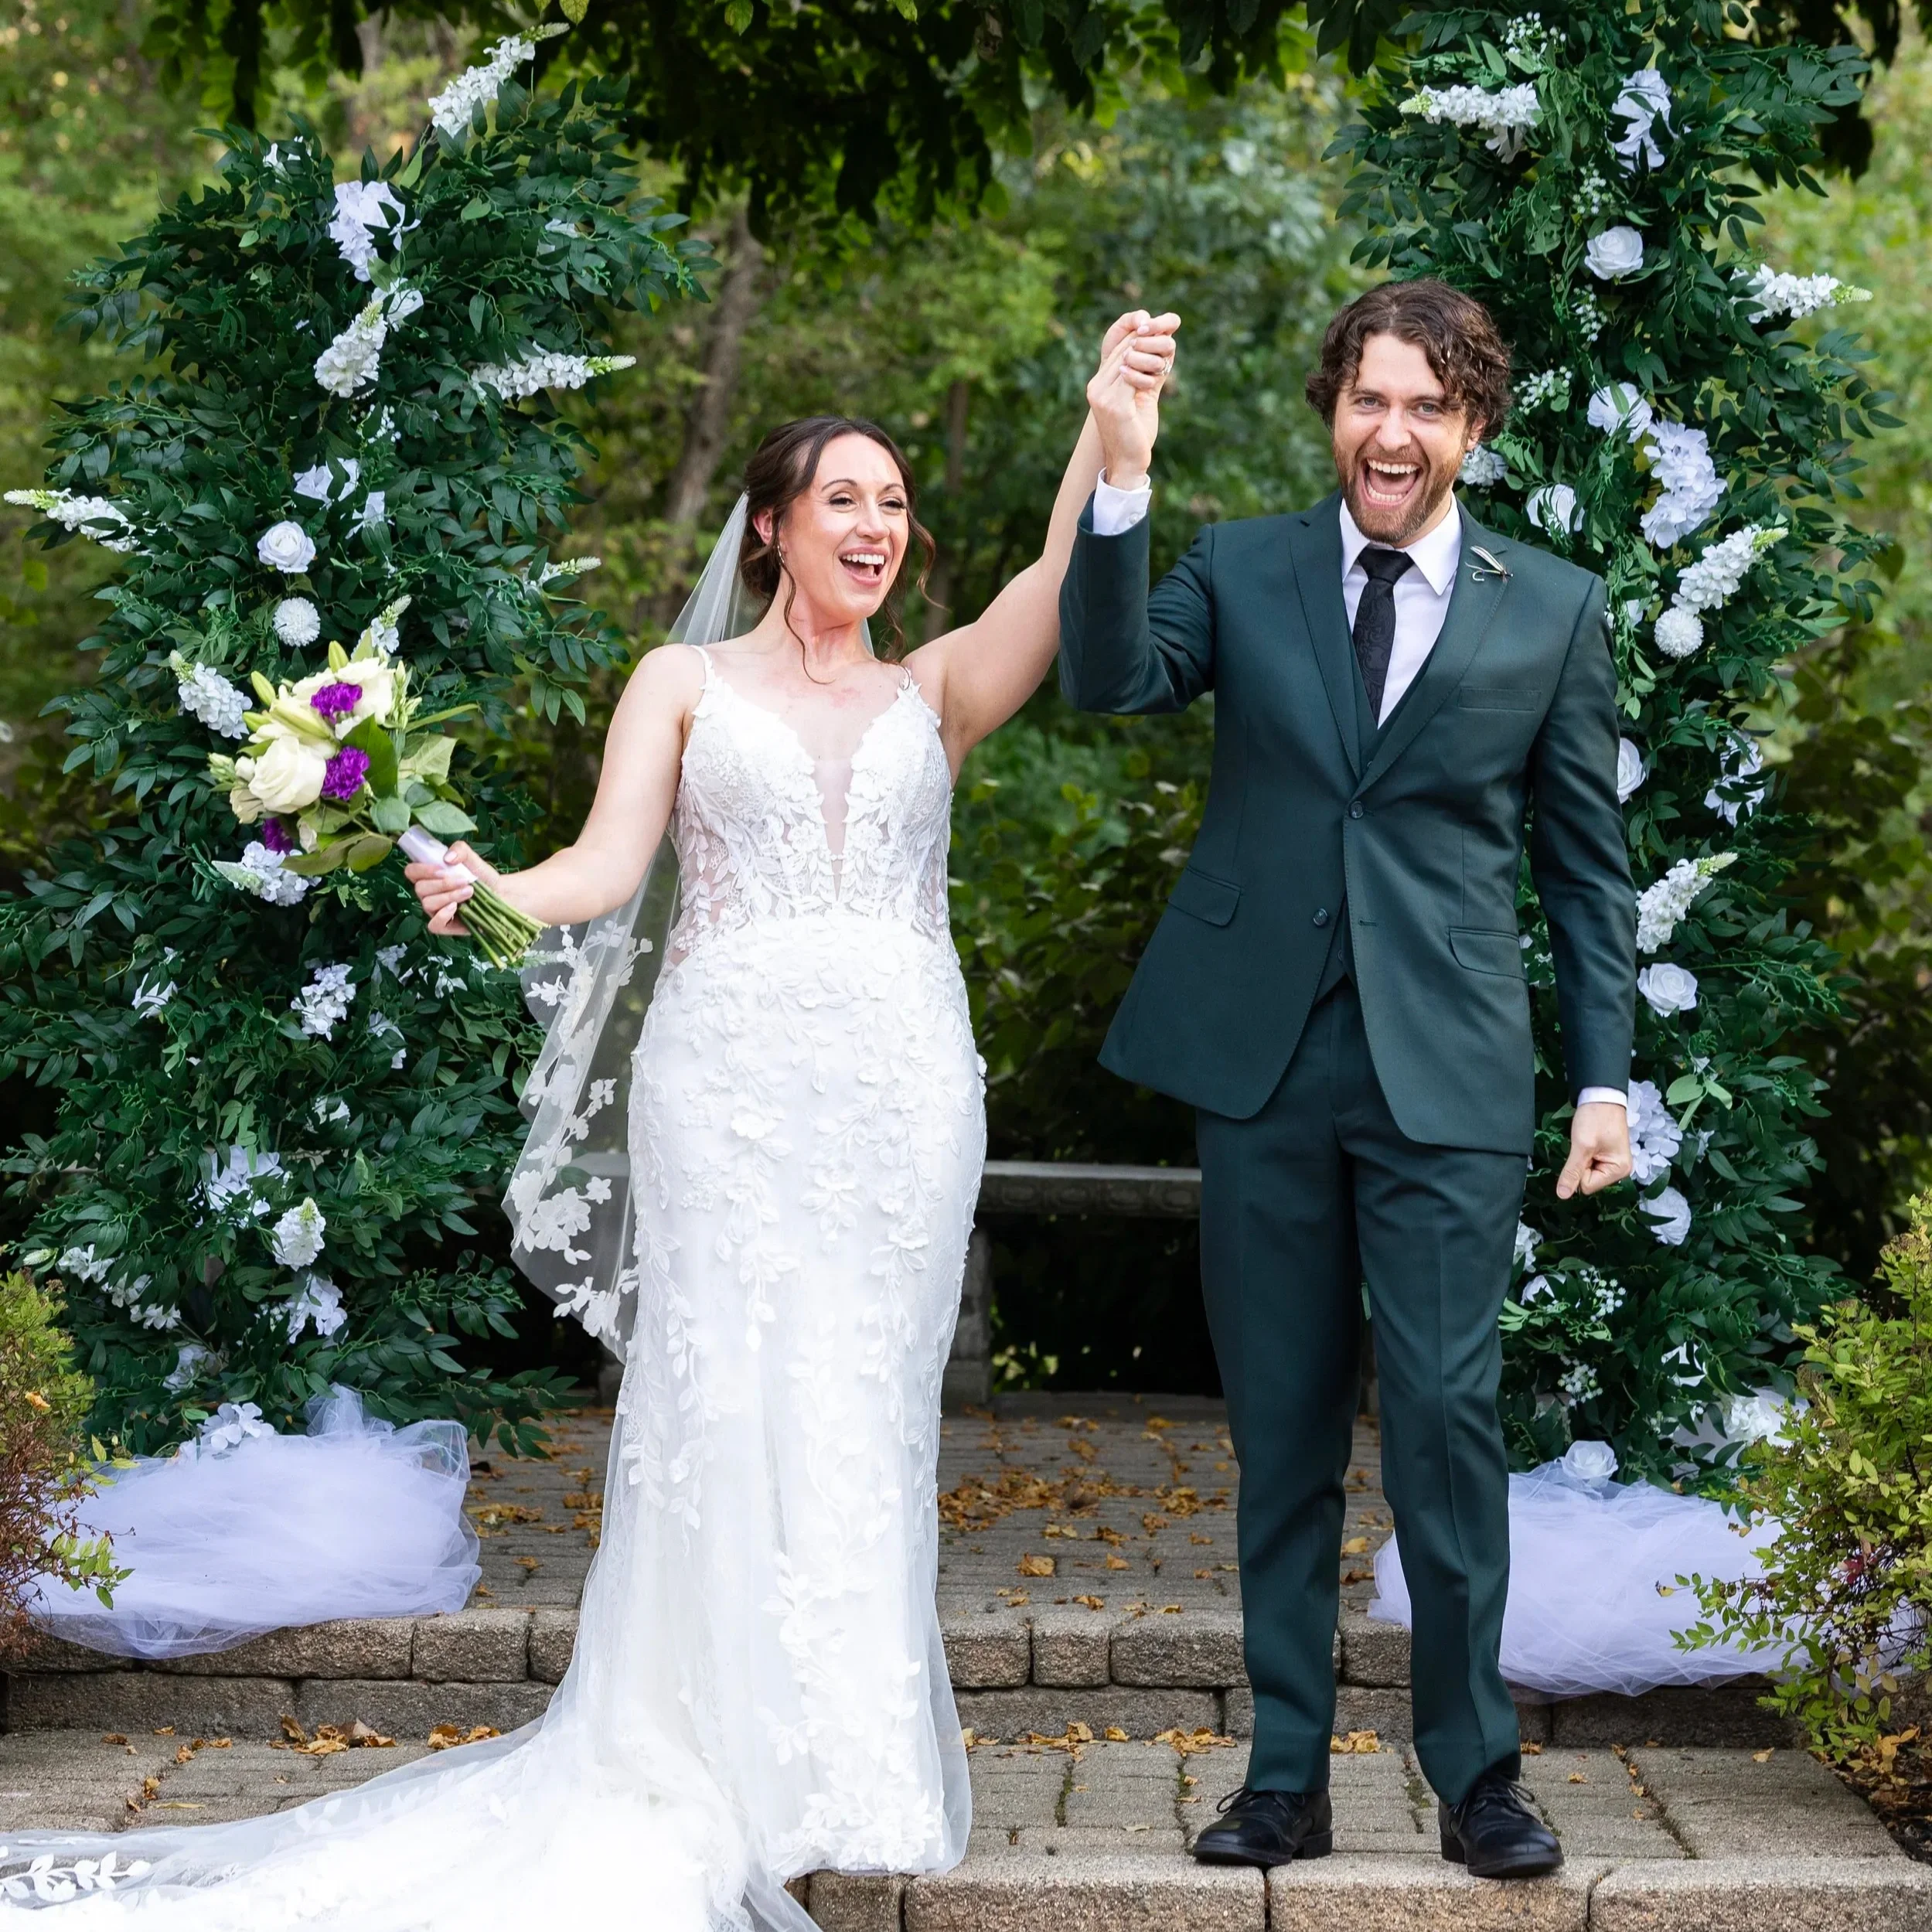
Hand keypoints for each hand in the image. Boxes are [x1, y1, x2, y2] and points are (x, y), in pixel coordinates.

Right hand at [404, 839, 504, 937]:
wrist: (500, 893)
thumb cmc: (482, 876)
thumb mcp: (473, 858)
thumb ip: (460, 850)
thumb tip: (447, 857)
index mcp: (429, 876)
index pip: (412, 872)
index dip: (422, 870)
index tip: (442, 868)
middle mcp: (429, 893)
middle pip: (420, 888)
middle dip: (443, 884)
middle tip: (463, 880)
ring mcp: (435, 910)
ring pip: (428, 904)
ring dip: (449, 896)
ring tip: (469, 891)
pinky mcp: (445, 926)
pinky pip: (433, 925)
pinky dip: (442, 916)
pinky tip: (455, 908)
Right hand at [1087, 308, 1179, 494]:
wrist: (1127, 464)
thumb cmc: (1135, 434)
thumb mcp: (1140, 399)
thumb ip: (1146, 375)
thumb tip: (1163, 351)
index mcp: (1098, 384)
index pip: (1117, 349)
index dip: (1139, 335)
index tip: (1159, 325)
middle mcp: (1096, 387)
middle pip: (1123, 350)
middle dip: (1147, 339)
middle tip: (1169, 331)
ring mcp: (1102, 396)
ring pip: (1128, 359)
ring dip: (1151, 354)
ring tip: (1167, 355)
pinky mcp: (1113, 405)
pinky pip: (1132, 377)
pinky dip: (1149, 371)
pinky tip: (1162, 371)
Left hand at [1555, 1102, 1632, 1198]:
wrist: (1601, 1096)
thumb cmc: (1595, 1119)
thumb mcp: (1582, 1146)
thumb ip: (1572, 1171)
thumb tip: (1563, 1195)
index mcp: (1619, 1171)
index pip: (1587, 1186)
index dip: (1579, 1171)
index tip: (1583, 1152)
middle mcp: (1620, 1171)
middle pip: (1588, 1181)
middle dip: (1580, 1165)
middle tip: (1584, 1146)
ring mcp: (1613, 1163)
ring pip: (1586, 1173)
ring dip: (1581, 1159)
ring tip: (1586, 1142)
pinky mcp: (1606, 1156)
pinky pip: (1588, 1164)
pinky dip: (1583, 1155)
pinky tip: (1587, 1143)